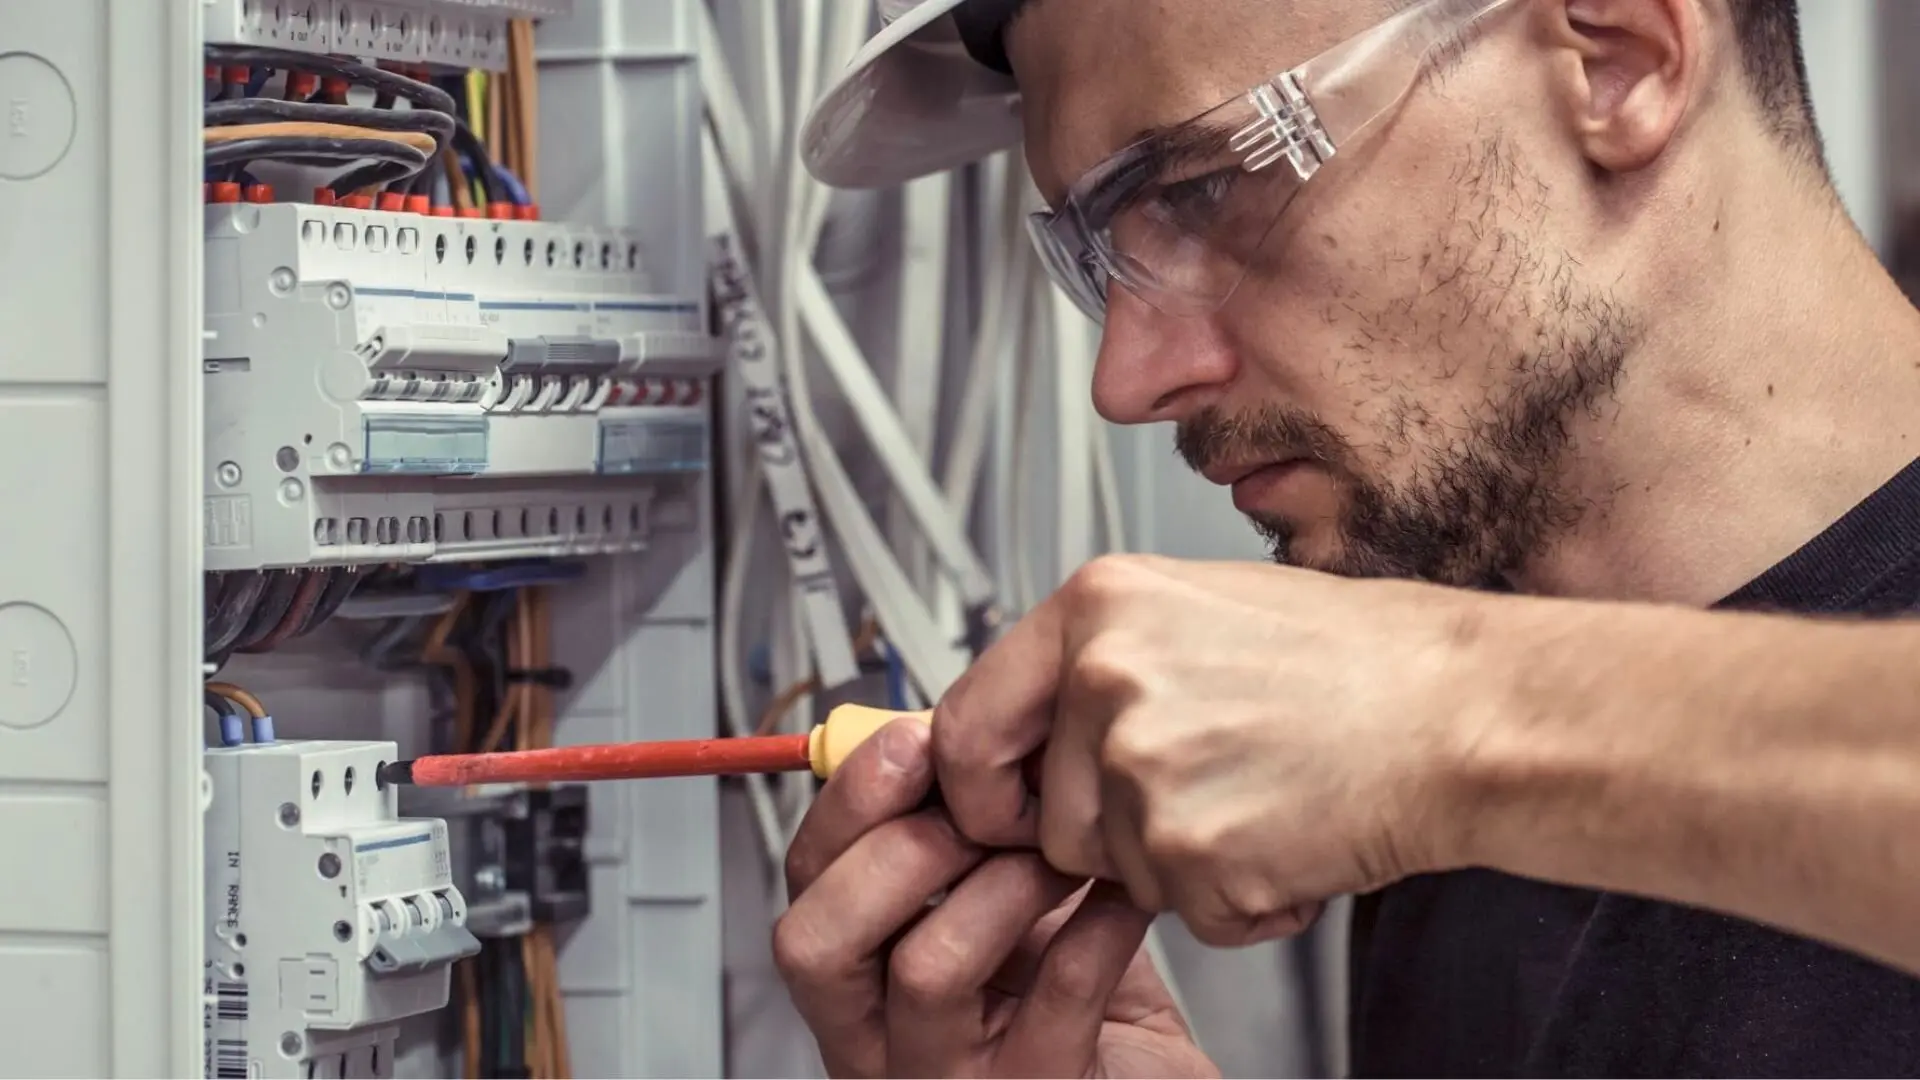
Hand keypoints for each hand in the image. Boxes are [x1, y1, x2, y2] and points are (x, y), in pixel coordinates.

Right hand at [772, 718, 1217, 1078]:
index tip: (915, 740)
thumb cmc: (1066, 994)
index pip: (804, 885)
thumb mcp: (995, 898)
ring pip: (927, 968)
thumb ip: (961, 827)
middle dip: (899, 848)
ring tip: (1063, 855)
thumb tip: (952, 723)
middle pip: (816, 942)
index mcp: (857, 978)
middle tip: (983, 811)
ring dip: (1005, 884)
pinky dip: (1098, 926)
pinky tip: (1124, 896)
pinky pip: (1057, 997)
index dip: (847, 803)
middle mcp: (879, 1040)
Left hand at [932, 554, 1499, 945]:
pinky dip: (1239, 900)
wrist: (1467, 713)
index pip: (963, 723)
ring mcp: (1143, 765)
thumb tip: (1032, 720)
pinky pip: (1183, 912)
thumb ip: (1100, 660)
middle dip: (1104, 836)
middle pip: (1041, 817)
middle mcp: (1105, 677)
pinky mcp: (1190, 849)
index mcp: (1098, 607)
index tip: (1006, 810)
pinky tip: (1292, 835)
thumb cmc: (1362, 661)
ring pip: (1111, 869)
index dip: (980, 786)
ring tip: (1262, 799)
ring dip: (1179, 863)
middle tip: (1194, 802)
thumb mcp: (1201, 610)